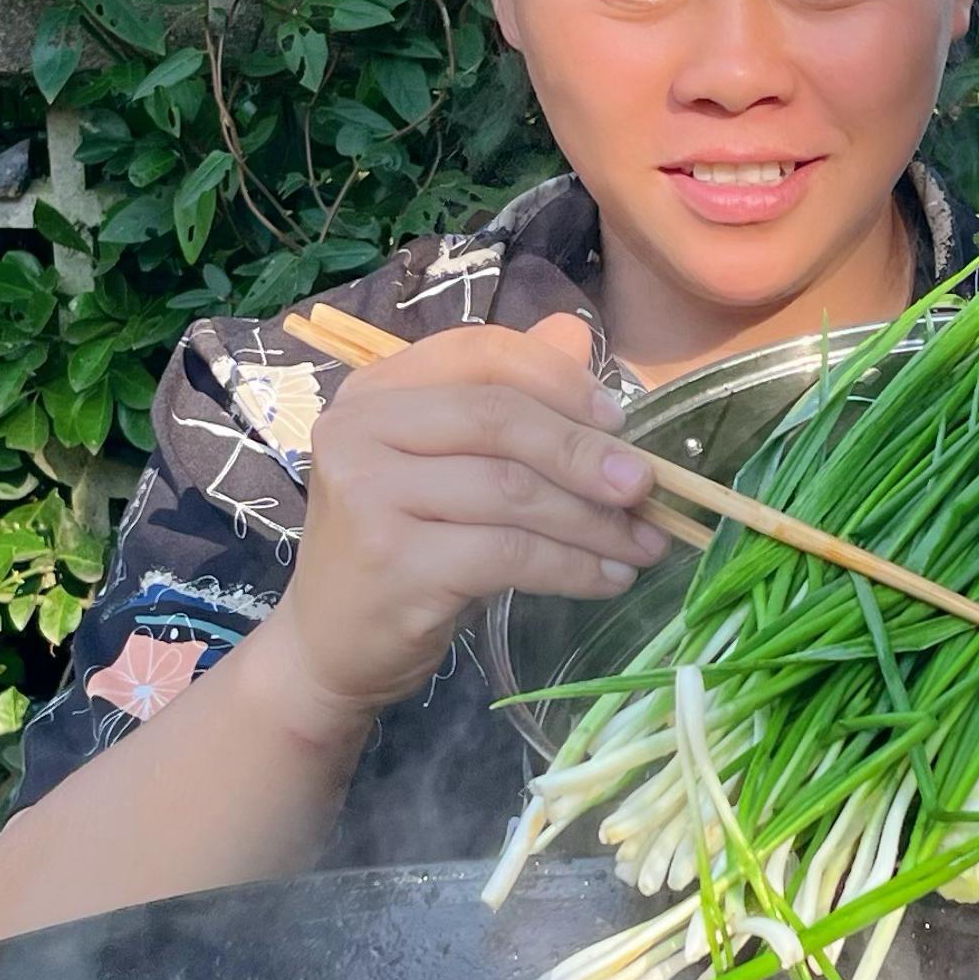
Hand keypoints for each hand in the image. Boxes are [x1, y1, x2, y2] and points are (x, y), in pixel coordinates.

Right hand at [260, 312, 672, 725]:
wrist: (330, 646)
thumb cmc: (402, 547)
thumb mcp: (448, 464)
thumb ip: (504, 398)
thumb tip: (576, 333)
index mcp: (377, 389)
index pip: (482, 353)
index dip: (561, 380)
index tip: (620, 419)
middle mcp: (360, 429)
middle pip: (500, 418)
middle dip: (586, 452)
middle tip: (648, 486)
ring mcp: (369, 495)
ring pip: (511, 491)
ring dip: (594, 521)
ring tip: (644, 544)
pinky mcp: (392, 561)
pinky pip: (509, 553)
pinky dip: (573, 567)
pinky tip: (608, 579)